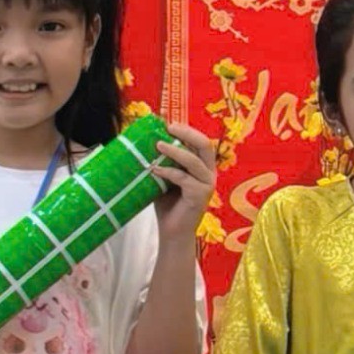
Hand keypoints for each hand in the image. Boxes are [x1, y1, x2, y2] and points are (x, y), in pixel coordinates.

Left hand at [152, 121, 218, 243]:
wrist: (172, 231)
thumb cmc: (167, 204)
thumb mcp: (164, 177)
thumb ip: (162, 161)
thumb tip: (144, 139)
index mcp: (202, 166)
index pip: (199, 141)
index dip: (186, 129)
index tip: (166, 121)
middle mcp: (209, 173)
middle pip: (204, 144)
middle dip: (186, 133)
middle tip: (168, 127)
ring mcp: (207, 184)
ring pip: (194, 160)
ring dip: (175, 150)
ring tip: (158, 145)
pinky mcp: (201, 196)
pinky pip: (184, 178)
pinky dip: (168, 172)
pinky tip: (154, 170)